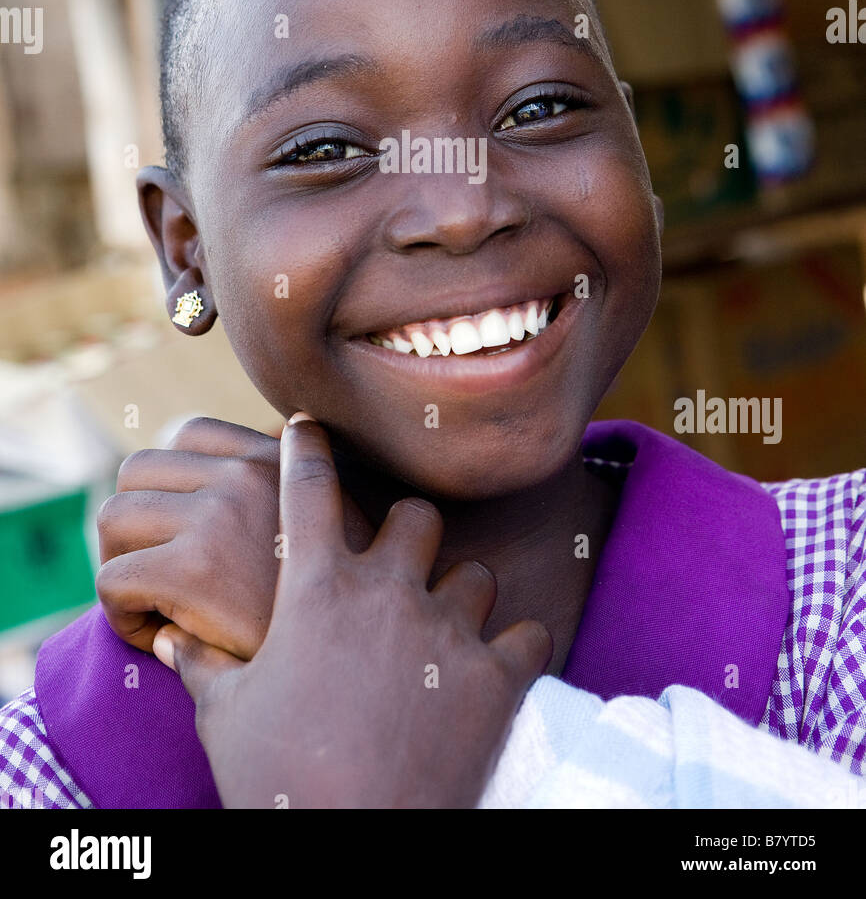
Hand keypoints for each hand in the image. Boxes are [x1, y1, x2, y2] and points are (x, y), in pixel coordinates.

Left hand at [96, 417, 373, 658]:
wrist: (360, 669)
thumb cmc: (340, 611)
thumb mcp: (328, 531)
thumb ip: (288, 500)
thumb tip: (216, 501)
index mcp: (278, 457)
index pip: (187, 433)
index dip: (170, 486)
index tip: (185, 534)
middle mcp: (248, 472)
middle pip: (136, 468)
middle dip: (132, 523)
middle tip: (155, 574)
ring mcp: (221, 515)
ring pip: (112, 516)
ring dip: (120, 563)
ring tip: (155, 606)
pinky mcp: (196, 570)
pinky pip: (112, 580)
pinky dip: (121, 615)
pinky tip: (162, 639)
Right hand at [152, 417, 552, 808]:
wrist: (352, 846)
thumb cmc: (279, 782)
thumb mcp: (226, 719)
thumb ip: (205, 668)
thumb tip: (174, 642)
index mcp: (316, 590)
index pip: (307, 488)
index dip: (305, 447)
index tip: (308, 425)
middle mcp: (386, 592)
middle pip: (417, 516)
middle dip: (410, 535)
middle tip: (400, 566)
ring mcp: (446, 631)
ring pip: (476, 573)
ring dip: (463, 597)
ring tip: (449, 628)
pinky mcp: (496, 678)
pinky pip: (528, 635)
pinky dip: (517, 650)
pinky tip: (502, 667)